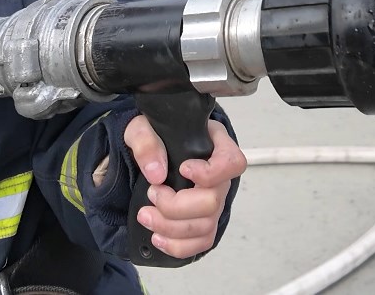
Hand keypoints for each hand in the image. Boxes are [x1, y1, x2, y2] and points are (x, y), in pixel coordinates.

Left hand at [124, 116, 245, 259]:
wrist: (151, 154)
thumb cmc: (154, 136)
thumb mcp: (142, 127)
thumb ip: (146, 142)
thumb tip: (156, 174)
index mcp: (215, 146)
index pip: (232, 163)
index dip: (210, 173)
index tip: (184, 169)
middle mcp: (220, 177)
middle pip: (212, 202)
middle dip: (175, 205)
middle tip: (153, 194)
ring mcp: (214, 201)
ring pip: (205, 226)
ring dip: (170, 227)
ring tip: (146, 215)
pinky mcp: (204, 222)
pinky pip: (201, 242)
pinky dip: (178, 245)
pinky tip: (158, 236)